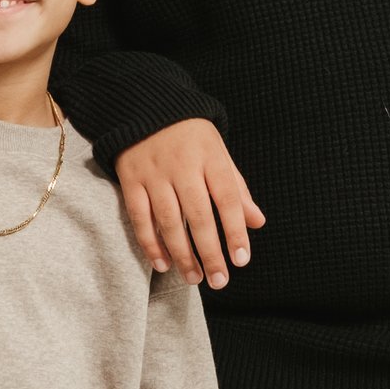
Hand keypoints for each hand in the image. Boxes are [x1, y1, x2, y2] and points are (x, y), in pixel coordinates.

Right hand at [113, 121, 264, 285]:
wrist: (147, 107)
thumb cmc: (191, 137)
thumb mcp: (219, 154)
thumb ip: (237, 189)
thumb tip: (258, 222)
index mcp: (211, 158)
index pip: (228, 199)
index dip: (235, 231)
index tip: (241, 261)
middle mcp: (183, 166)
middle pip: (199, 216)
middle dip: (210, 252)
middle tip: (219, 281)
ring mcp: (155, 173)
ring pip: (169, 221)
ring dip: (182, 254)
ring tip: (194, 278)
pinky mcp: (131, 179)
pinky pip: (140, 217)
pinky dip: (150, 242)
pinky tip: (162, 263)